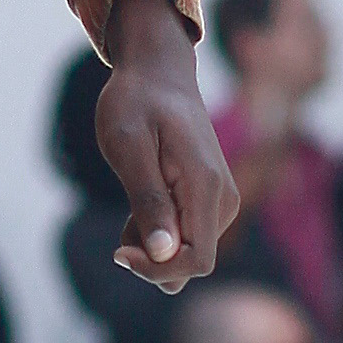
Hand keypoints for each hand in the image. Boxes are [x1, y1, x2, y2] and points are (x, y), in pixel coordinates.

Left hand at [99, 0, 238, 290]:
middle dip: (151, 255)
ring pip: (186, 251)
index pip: (196, 261)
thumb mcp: (128, 145)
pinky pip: (185, 236)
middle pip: (191, 262)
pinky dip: (158, 229)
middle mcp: (224, 199)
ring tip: (133, 194)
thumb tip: (163, 253)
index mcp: (206, 186)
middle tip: (123, 215)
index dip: (156, 269)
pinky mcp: (211, 199)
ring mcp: (221, 200)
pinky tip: (142, 196)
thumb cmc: (136, 102)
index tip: (119, 251)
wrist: (158, 73)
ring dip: (152, 240)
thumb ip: (147, 198)